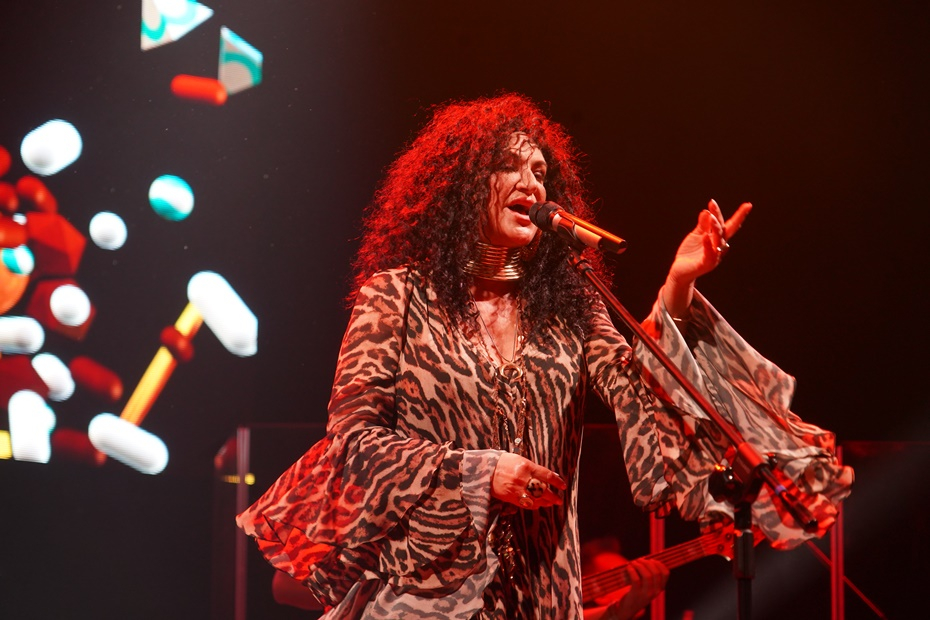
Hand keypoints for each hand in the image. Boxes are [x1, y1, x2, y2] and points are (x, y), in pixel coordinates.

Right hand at [491, 452, 566, 509]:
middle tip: (559, 500)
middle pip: (543, 490)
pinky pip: (526, 504)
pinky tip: (538, 505)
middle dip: (553, 496)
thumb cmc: (503, 462)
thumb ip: (533, 467)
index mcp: (526, 466)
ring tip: (551, 503)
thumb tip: (548, 476)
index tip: (563, 486)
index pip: (547, 475)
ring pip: (536, 499)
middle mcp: (523, 478)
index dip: (557, 481)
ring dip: (545, 503)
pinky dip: (534, 505)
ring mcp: (517, 489)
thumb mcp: (519, 459)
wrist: (486, 470)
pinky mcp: (511, 497)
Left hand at [603, 558, 668, 619]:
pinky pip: (635, 579)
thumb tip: (645, 559)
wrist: (628, 608)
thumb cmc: (637, 592)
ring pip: (647, 575)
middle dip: (647, 562)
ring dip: (639, 565)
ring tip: (633, 562)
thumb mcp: (647, 586)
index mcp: (660, 588)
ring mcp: (646, 594)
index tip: (651, 559)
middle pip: (656, 572)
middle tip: (639, 560)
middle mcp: (655, 591)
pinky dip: (632, 570)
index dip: (659, 563)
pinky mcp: (636, 594)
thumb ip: (649, 574)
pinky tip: (629, 567)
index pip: (666, 573)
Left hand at [664, 200, 751, 317]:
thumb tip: (707, 211)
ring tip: (711, 218)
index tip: (748, 205)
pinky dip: (708, 245)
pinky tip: (705, 236)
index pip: (729, 225)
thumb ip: (702, 225)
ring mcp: (714, 256)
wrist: (680, 271)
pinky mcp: (705, 264)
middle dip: (719, 217)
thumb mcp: (696, 236)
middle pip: (723, 230)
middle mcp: (719, 247)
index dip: (739, 215)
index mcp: (718, 239)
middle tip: (713, 204)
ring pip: (718, 241)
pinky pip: (709, 255)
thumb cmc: (690, 253)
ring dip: (715, 229)